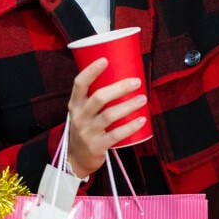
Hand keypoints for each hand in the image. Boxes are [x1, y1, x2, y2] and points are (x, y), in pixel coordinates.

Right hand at [65, 57, 147, 176]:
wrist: (76, 158)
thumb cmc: (86, 127)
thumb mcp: (83, 111)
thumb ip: (95, 97)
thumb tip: (122, 75)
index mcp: (75, 104)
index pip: (79, 84)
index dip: (91, 71)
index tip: (105, 60)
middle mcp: (79, 117)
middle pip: (99, 98)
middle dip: (120, 88)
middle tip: (137, 82)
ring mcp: (87, 132)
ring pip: (109, 115)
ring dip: (129, 106)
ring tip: (143, 99)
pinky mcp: (97, 146)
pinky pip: (116, 135)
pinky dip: (130, 127)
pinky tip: (142, 120)